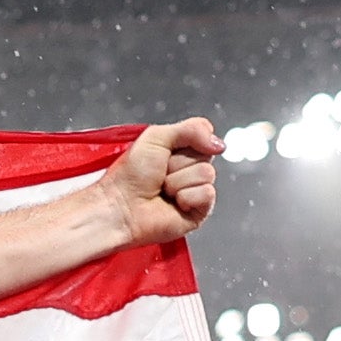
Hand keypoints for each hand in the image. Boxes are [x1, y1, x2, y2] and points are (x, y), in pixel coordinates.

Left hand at [102, 117, 221, 248]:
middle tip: (162, 172)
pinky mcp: (198, 211)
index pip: (204, 135)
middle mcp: (188, 169)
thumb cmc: (130, 176)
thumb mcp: (156, 136)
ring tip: (163, 189)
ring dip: (179, 180)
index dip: (189, 140)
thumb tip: (218, 142)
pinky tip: (173, 202)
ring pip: (207, 174)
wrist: (122, 207)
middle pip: (206, 155)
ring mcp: (194, 190)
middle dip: (180, 162)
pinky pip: (207, 194)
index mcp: (179, 150)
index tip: (169, 149)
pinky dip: (187, 197)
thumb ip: (192, 129)